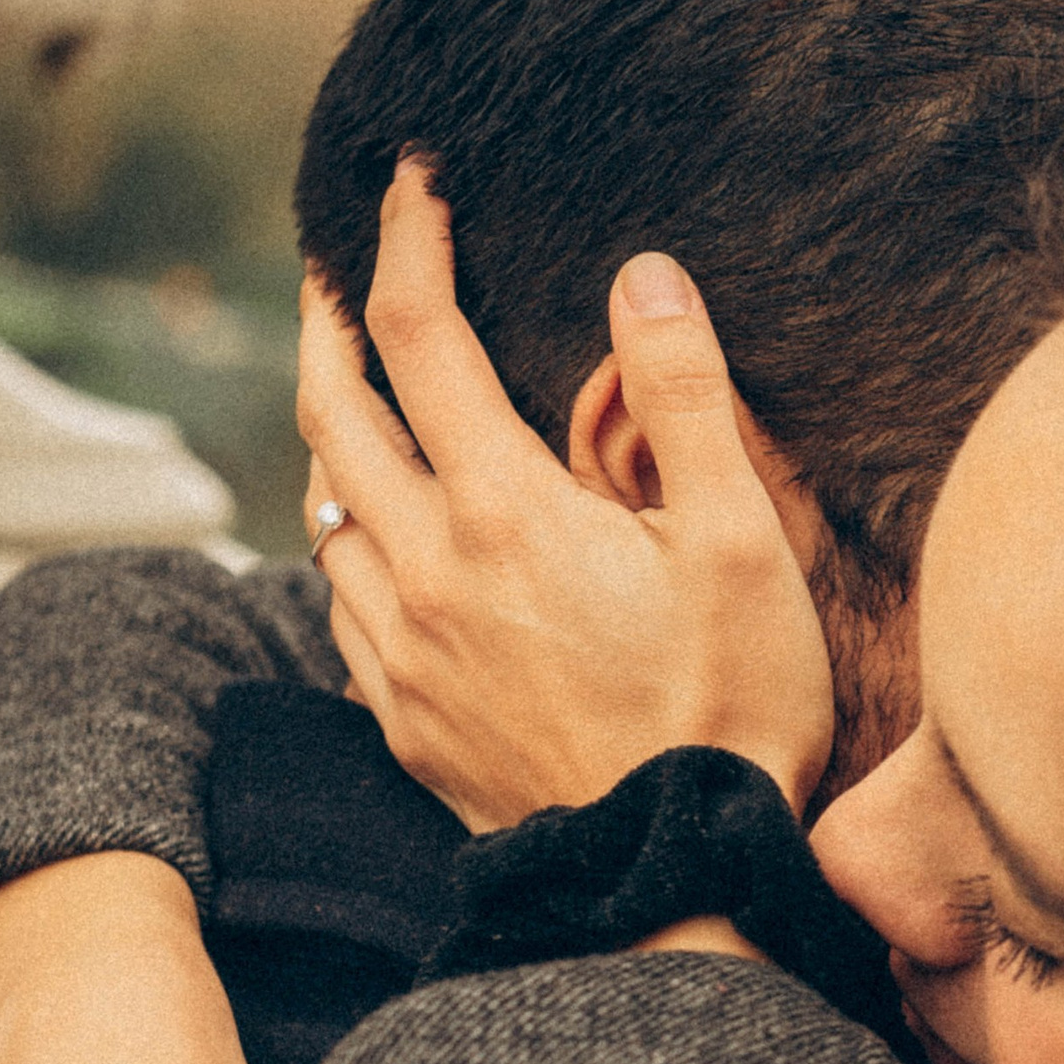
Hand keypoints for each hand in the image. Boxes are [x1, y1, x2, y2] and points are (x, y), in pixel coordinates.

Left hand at [297, 166, 836, 829]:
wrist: (673, 879)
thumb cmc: (728, 714)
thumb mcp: (740, 544)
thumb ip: (687, 400)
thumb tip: (644, 275)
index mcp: (504, 512)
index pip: (420, 335)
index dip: (404, 241)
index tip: (408, 184)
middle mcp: (427, 574)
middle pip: (329, 415)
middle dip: (323, 324)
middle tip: (330, 272)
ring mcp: (404, 656)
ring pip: (325, 517)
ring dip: (332, 444)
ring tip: (361, 406)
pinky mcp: (406, 723)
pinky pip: (344, 610)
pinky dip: (350, 549)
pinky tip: (383, 547)